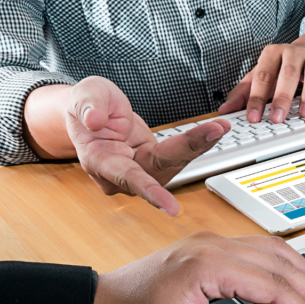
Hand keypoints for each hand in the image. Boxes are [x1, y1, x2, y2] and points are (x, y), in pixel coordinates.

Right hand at [66, 76, 229, 215]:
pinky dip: (199, 142)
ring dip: (200, 145)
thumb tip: (94, 120)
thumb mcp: (83, 94)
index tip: (172, 208)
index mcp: (100, 161)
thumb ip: (87, 106)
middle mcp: (123, 173)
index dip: (149, 191)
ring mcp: (142, 170)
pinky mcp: (157, 162)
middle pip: (161, 167)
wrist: (93, 114)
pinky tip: (216, 130)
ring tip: (221, 126)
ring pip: (175, 162)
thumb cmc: (87, 107)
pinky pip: (180, 154)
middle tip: (216, 130)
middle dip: (190, 148)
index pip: (126, 177)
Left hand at [90, 231, 304, 303]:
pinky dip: (285, 265)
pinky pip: (259, 248)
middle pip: (281, 265)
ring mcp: (212, 242)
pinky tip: (296, 279)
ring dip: (303, 276)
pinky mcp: (209, 247)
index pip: (275, 286)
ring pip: (274, 251)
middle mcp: (213, 246)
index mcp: (209, 266)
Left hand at [220, 28, 304, 123]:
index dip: (256, 98)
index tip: (252, 117)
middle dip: (282, 97)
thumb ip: (243, 92)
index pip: (262, 75)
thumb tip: (225, 110)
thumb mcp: (261, 75)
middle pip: (288, 73)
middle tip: (277, 118)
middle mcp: (293, 53)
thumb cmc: (283, 66)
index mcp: (272, 54)